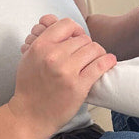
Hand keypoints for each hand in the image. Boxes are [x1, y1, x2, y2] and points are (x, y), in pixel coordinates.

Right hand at [10, 16, 115, 138]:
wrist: (29, 115)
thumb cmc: (29, 87)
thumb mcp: (29, 58)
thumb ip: (43, 40)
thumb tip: (55, 23)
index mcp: (40, 46)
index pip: (67, 24)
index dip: (75, 31)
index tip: (77, 40)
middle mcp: (53, 56)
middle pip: (83, 38)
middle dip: (85, 46)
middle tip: (84, 56)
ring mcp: (67, 71)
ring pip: (94, 49)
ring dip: (97, 54)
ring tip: (94, 61)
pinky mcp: (78, 86)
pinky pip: (100, 65)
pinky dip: (108, 62)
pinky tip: (109, 62)